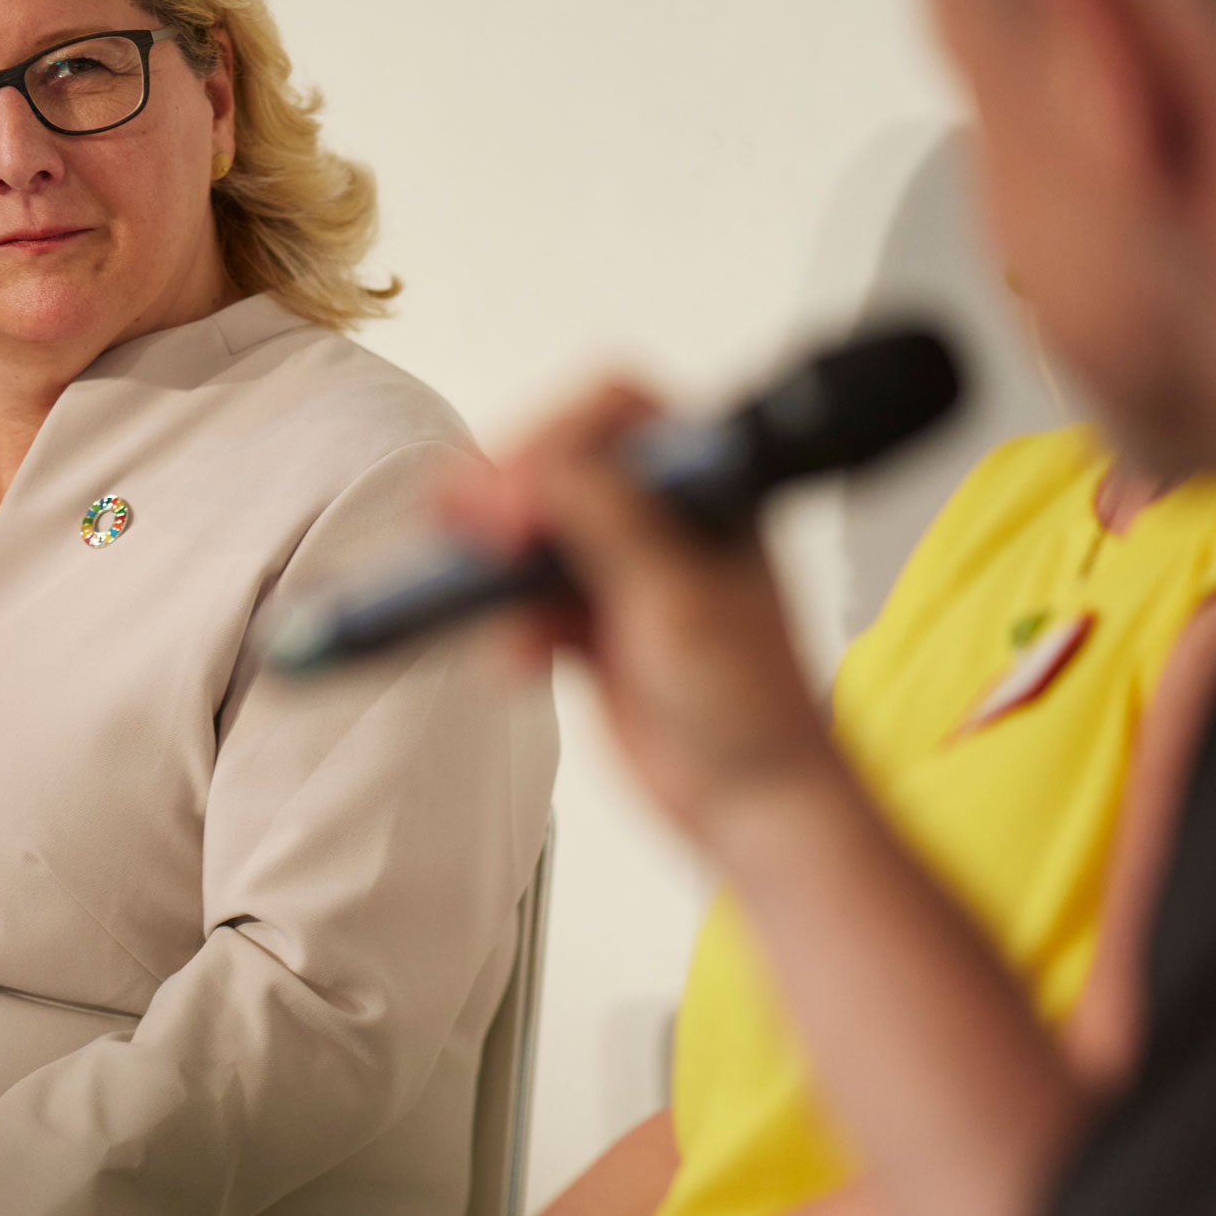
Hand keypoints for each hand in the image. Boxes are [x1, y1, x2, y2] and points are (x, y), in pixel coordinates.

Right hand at [437, 381, 836, 837]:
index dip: (555, 438)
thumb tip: (545, 467)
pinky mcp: (591, 624)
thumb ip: (613, 523)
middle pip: (560, 460)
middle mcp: (662, 515)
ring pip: (533, 529)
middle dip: (507, 492)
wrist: (752, 803)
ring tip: (464, 587)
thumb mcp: (678, 601)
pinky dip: (508, 623)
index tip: (518, 502)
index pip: (615, 412)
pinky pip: (525, 600)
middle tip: (467, 528)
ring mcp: (623, 568)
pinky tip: (517, 661)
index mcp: (706, 486)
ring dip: (495, 558)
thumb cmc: (750, 706)